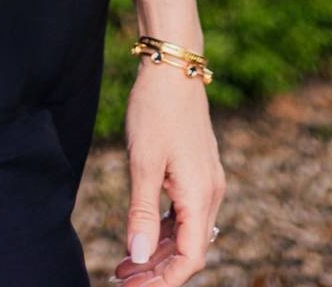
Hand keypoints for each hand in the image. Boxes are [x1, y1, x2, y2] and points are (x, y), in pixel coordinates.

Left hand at [112, 57, 225, 283]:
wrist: (173, 66)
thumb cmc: (156, 111)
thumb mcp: (143, 163)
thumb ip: (141, 213)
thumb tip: (137, 258)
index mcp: (200, 194)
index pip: (190, 258)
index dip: (164, 281)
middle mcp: (210, 192)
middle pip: (188, 250)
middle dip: (156, 271)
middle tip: (121, 279)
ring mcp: (206, 181)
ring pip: (185, 233)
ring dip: (157, 252)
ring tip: (123, 265)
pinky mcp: (197, 171)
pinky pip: (184, 214)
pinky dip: (162, 230)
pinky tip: (140, 235)